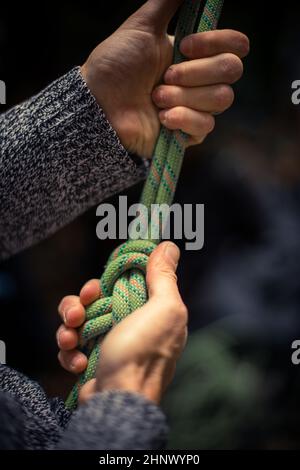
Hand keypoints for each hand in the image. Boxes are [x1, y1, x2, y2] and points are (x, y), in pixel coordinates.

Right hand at [57, 242, 186, 403]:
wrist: (119, 400)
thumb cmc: (143, 353)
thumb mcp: (163, 309)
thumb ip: (164, 277)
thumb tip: (169, 247)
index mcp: (149, 312)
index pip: (123, 284)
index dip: (106, 283)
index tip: (96, 288)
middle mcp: (129, 326)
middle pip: (94, 301)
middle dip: (78, 305)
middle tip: (76, 314)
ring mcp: (109, 344)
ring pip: (77, 321)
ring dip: (68, 328)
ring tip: (71, 339)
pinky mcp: (91, 361)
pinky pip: (71, 346)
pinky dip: (70, 353)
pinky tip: (79, 364)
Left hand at [81, 0, 248, 157]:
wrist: (99, 105)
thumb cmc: (116, 65)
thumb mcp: (142, 26)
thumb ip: (168, 3)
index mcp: (195, 53)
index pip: (235, 45)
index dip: (215, 42)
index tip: (183, 45)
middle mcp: (201, 80)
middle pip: (231, 70)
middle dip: (195, 72)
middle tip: (164, 76)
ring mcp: (197, 108)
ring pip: (221, 98)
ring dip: (184, 96)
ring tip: (155, 98)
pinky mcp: (190, 134)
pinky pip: (206, 125)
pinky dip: (182, 118)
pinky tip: (161, 118)